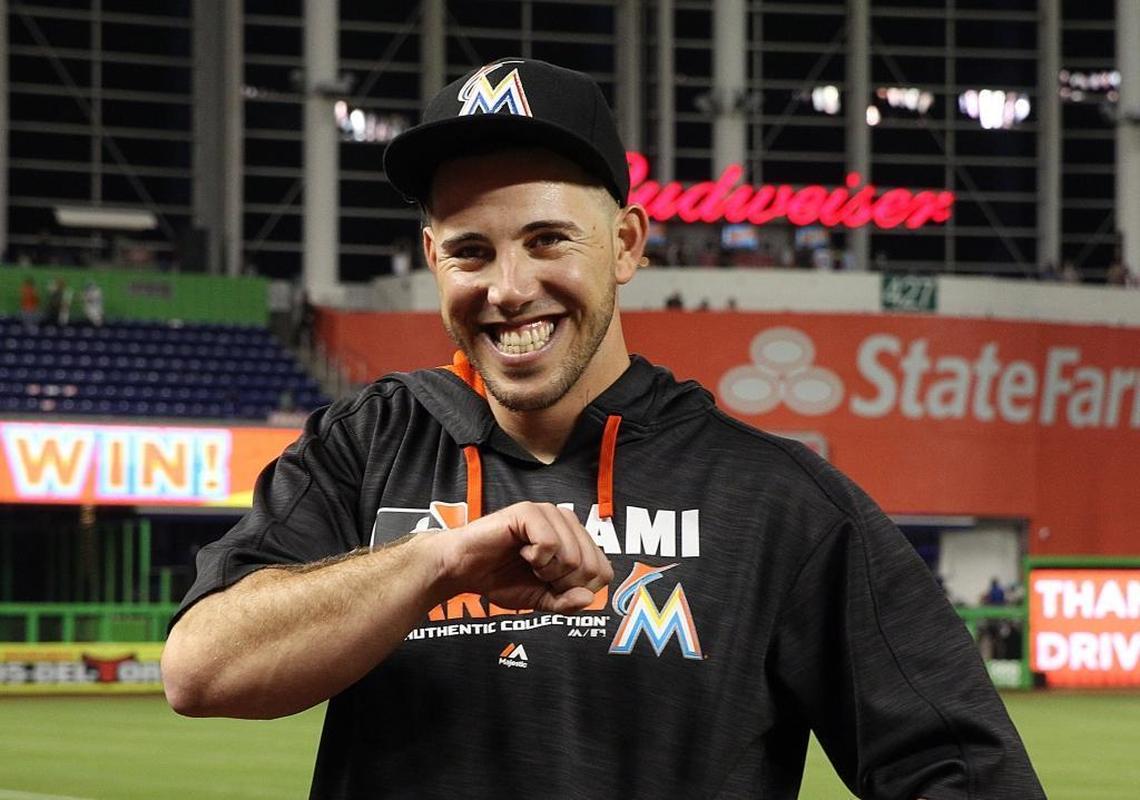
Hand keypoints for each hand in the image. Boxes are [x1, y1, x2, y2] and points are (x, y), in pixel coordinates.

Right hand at [433, 501, 612, 612]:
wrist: (464, 570)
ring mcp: (549, 513)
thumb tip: (588, 599)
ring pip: (573, 556)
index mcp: (576, 539)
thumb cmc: (501, 579)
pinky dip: (535, 559)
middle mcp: (567, 521)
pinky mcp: (530, 511)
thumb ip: (567, 603)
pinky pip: (551, 545)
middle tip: (537, 574)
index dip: (577, 590)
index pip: (603, 572)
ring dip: (547, 571)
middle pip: (591, 567)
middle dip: (562, 583)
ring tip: (528, 562)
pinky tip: (521, 551)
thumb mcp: (542, 600)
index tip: (551, 586)